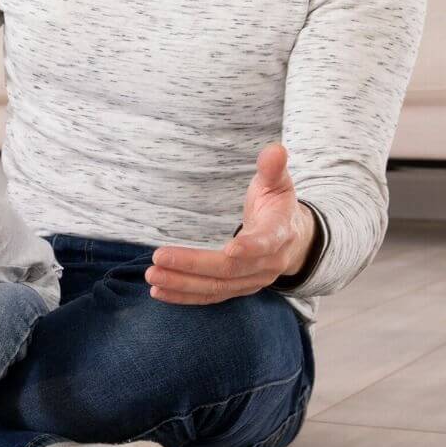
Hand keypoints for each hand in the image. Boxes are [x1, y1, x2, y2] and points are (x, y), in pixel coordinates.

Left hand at [146, 143, 315, 304]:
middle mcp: (267, 263)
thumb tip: (275, 149)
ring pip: (217, 287)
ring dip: (183, 284)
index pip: (266, 243)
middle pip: (230, 269)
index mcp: (279, 233)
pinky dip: (185, 297)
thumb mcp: (278, 184)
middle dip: (194, 265)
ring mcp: (252, 280)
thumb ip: (273, 168)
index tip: (230, 249)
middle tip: (160, 258)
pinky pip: (210, 297)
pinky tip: (160, 292)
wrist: (293, 239)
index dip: (250, 247)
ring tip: (152, 276)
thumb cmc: (277, 206)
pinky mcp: (237, 289)